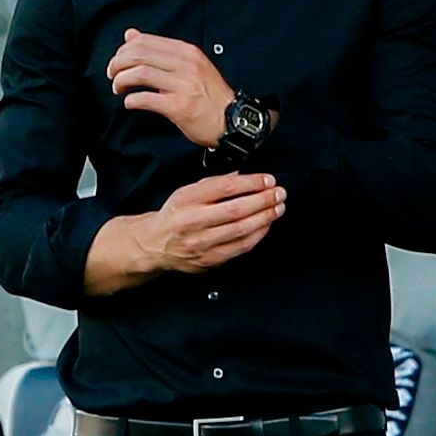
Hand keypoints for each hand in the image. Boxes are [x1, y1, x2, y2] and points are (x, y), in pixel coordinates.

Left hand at [108, 31, 233, 147]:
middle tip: (113, 75)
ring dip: (122, 81)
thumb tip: (131, 35)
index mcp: (186, 52)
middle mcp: (186, 65)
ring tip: (118, 88)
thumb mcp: (189, 65)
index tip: (118, 61)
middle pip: (139, 54)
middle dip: (118, 64)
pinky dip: (132, 100)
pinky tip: (130, 103)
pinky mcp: (180, 106)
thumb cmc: (210, 96)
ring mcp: (183, 85)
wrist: (232, 121)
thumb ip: (160, 50)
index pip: (145, 41)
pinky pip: (147, 98)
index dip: (124, 50)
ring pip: (140, 73)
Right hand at [119, 172, 286, 276]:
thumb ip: (213, 183)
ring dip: (265, 218)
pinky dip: (258, 235)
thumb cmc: (175, 216)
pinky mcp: (210, 259)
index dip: (252, 182)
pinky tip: (266, 225)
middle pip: (237, 209)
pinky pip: (240, 247)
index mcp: (188, 199)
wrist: (156, 244)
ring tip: (278, 208)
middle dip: (264, 200)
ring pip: (241, 230)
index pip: (225, 187)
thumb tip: (241, 176)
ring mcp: (202, 242)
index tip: (268, 180)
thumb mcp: (187, 192)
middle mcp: (194, 221)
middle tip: (279, 194)